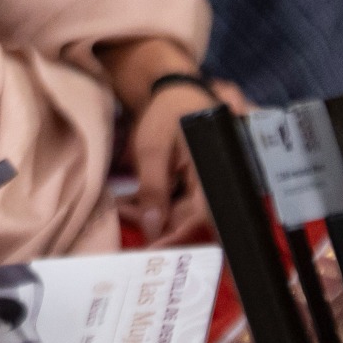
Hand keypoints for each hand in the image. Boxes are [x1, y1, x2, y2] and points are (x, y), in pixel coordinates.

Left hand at [129, 76, 246, 243]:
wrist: (177, 92)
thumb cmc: (167, 114)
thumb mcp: (152, 149)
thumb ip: (153, 189)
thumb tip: (153, 229)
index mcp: (214, 175)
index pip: (201, 219)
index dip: (178, 238)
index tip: (154, 250)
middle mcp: (218, 184)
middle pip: (192, 221)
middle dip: (160, 228)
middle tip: (130, 232)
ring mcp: (208, 185)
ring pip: (184, 214)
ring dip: (154, 216)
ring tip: (125, 210)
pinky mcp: (198, 184)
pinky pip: (180, 203)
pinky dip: (157, 205)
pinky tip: (132, 203)